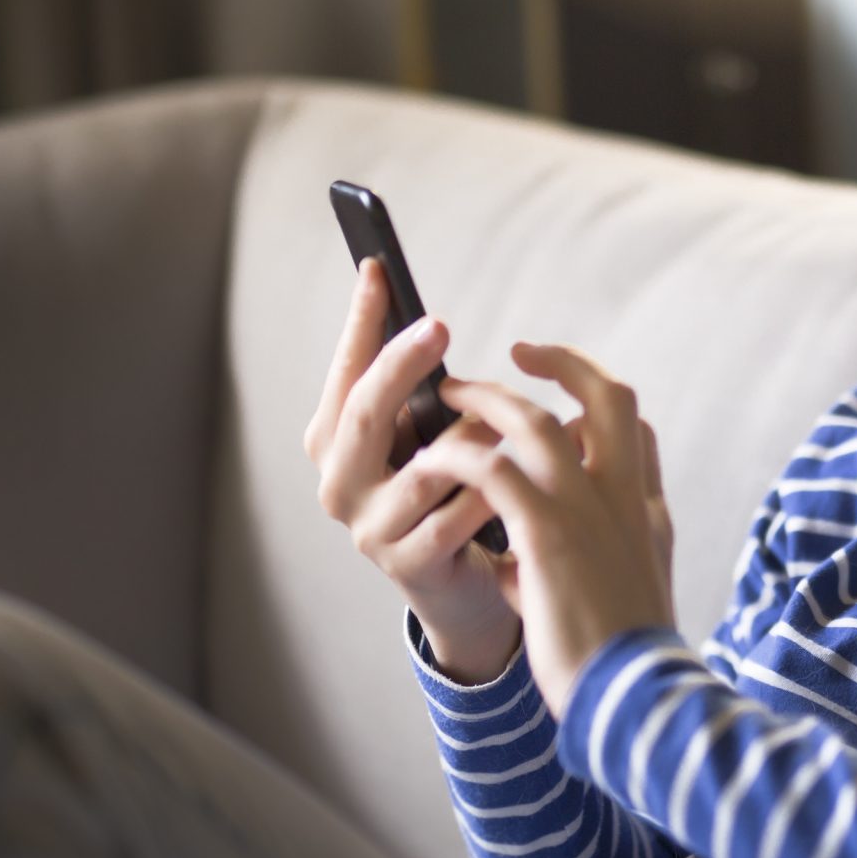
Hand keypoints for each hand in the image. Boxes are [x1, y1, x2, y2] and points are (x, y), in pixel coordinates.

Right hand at [303, 258, 514, 660]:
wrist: (465, 586)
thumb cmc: (446, 492)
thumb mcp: (425, 434)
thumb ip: (414, 388)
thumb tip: (414, 307)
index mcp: (332, 442)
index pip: (343, 371)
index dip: (361, 322)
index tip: (380, 270)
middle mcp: (339, 484)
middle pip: (364, 412)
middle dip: (401, 363)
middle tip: (439, 326)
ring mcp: (370, 529)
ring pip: (425, 465)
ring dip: (473, 438)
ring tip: (507, 423)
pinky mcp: (410, 566)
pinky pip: (457, 514)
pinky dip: (494, 491)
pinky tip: (524, 479)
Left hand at [415, 343, 676, 718]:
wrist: (635, 698)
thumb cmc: (620, 659)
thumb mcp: (618, 596)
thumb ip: (582, 564)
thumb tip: (525, 561)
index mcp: (645, 511)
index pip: (635, 431)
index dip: (599, 405)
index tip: (569, 399)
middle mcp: (623, 496)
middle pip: (603, 397)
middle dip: (562, 365)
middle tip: (519, 353)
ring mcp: (587, 509)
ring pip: (535, 421)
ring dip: (488, 401)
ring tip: (450, 395)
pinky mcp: (546, 533)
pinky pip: (492, 470)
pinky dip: (459, 456)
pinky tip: (432, 459)